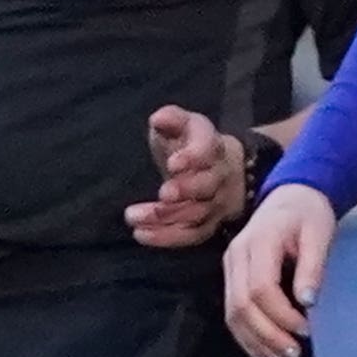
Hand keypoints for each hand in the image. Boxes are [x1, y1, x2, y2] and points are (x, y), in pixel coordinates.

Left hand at [128, 103, 246, 246]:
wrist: (222, 167)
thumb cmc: (192, 143)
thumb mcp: (182, 124)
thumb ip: (171, 118)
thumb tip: (160, 118)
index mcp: (212, 146)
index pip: (209, 150)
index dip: (194, 157)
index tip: (173, 164)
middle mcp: (219, 177)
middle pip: (208, 187)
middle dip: (186, 191)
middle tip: (162, 194)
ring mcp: (216, 203)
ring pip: (198, 214)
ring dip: (167, 218)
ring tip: (133, 217)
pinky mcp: (208, 224)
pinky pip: (193, 235)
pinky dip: (168, 237)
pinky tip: (142, 235)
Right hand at [226, 184, 338, 356]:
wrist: (291, 196)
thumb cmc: (309, 214)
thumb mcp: (319, 234)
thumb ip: (313, 267)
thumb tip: (308, 301)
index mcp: (258, 243)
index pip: (260, 288)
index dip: (281, 315)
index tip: (306, 330)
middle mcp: (236, 256)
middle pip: (241, 304)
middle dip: (267, 334)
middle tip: (293, 354)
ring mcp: (230, 266)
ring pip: (232, 312)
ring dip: (255, 341)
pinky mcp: (231, 276)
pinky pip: (231, 311)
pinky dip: (246, 335)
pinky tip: (262, 353)